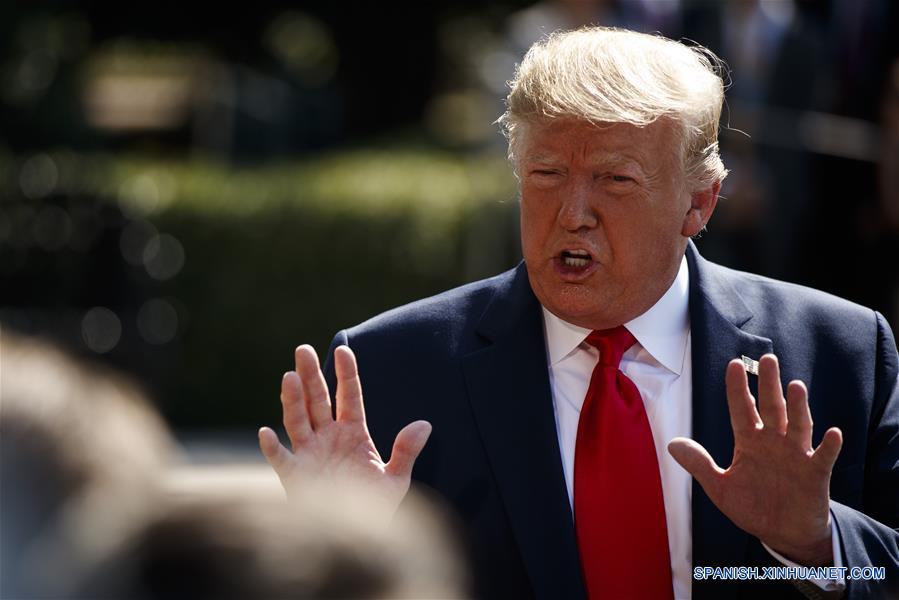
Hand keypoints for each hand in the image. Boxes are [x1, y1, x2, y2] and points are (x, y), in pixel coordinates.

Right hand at [259, 344, 431, 516]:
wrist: (355, 539)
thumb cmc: (374, 508)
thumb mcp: (395, 479)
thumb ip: (406, 451)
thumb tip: (425, 424)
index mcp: (352, 432)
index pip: (349, 396)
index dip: (346, 374)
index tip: (345, 349)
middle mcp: (328, 438)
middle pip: (317, 400)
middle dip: (310, 375)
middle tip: (302, 349)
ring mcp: (309, 455)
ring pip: (298, 420)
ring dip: (292, 400)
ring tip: (289, 376)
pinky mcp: (295, 477)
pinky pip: (282, 460)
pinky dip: (273, 448)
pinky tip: (267, 433)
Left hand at [668, 354, 841, 565]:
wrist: (782, 534)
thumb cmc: (752, 506)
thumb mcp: (720, 487)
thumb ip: (700, 465)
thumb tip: (672, 444)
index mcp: (750, 441)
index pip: (742, 409)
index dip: (737, 388)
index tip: (734, 364)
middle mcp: (774, 442)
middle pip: (772, 407)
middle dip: (769, 384)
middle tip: (767, 359)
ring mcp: (796, 455)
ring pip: (797, 425)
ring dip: (798, 407)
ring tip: (795, 385)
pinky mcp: (815, 474)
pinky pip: (823, 457)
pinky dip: (829, 446)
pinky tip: (833, 433)